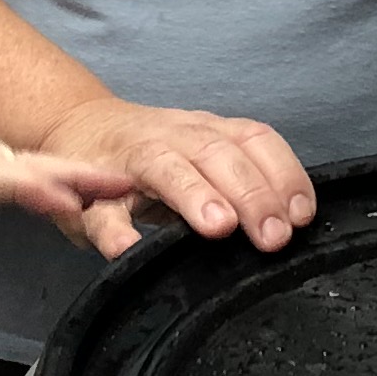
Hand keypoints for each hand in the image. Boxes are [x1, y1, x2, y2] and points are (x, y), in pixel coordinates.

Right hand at [36, 96, 316, 258]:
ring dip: (194, 195)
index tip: (301, 216)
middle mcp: (172, 138)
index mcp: (206, 131)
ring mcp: (129, 162)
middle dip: (249, 193)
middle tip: (271, 237)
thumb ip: (241, 181)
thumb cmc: (154, 153)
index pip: (253, 139)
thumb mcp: (202, 154)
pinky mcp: (88, 194)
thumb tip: (292, 225)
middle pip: (215, 153)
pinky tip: (129, 249)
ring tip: (218, 227)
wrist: (75, 125)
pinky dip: (115, 230)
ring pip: (164, 168)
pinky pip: (101, 211)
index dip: (283, 174)